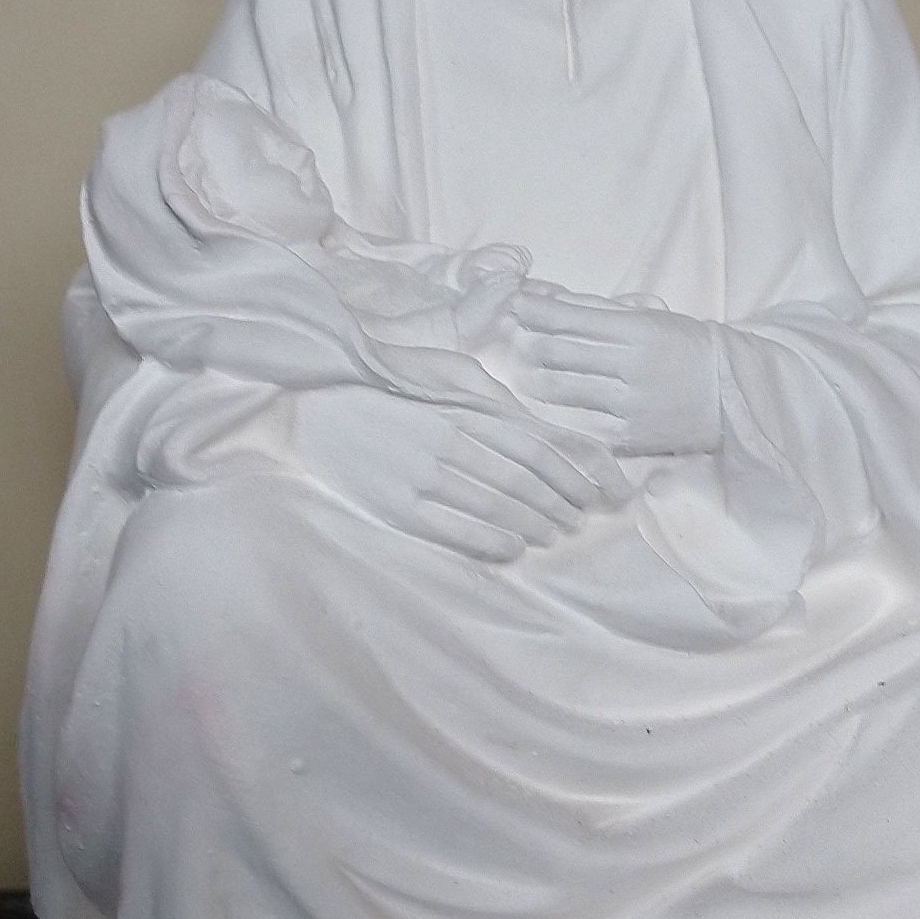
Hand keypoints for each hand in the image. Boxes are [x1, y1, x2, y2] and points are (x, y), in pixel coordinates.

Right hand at [287, 384, 629, 562]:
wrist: (314, 407)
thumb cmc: (386, 385)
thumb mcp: (444, 371)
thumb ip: (491, 396)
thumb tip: (535, 420)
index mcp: (463, 408)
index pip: (538, 443)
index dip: (578, 470)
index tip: (605, 487)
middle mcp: (450, 441)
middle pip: (525, 480)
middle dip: (563, 501)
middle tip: (583, 515)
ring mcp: (424, 477)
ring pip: (498, 507)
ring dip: (536, 523)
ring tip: (555, 532)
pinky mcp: (399, 507)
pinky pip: (458, 531)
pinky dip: (493, 541)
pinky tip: (514, 547)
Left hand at [506, 290, 722, 457]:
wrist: (730, 396)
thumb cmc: (686, 348)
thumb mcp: (651, 319)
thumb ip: (603, 312)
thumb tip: (553, 301)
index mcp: (639, 331)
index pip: (573, 318)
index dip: (538, 311)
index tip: (516, 304)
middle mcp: (632, 367)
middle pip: (560, 353)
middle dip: (528, 341)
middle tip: (509, 336)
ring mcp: (629, 404)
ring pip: (562, 390)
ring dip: (534, 378)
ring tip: (520, 369)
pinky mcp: (630, 436)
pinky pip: (580, 423)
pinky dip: (557, 411)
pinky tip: (542, 404)